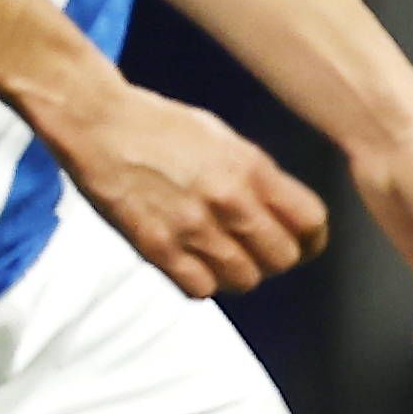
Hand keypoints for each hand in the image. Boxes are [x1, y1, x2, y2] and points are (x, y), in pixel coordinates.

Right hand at [48, 71, 330, 301]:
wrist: (100, 125)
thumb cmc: (162, 126)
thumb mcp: (226, 139)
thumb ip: (258, 177)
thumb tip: (284, 210)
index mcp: (252, 169)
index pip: (311, 222)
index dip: (312, 238)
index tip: (304, 243)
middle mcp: (229, 201)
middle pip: (282, 258)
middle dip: (276, 257)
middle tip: (258, 250)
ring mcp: (193, 228)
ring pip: (245, 280)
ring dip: (239, 273)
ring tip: (223, 256)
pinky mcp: (157, 248)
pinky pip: (200, 289)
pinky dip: (202, 282)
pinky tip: (193, 263)